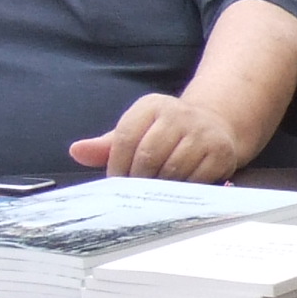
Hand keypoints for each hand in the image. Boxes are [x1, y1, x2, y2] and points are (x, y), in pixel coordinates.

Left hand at [72, 94, 246, 181]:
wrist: (215, 126)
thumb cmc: (165, 134)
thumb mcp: (136, 132)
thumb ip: (105, 145)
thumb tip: (76, 151)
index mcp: (151, 105)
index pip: (125, 137)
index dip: (117, 165)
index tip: (117, 181)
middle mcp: (178, 113)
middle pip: (148, 155)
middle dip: (138, 179)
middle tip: (137, 192)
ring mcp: (202, 132)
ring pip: (172, 169)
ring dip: (161, 187)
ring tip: (156, 192)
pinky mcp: (220, 151)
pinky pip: (196, 179)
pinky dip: (184, 189)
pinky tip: (180, 189)